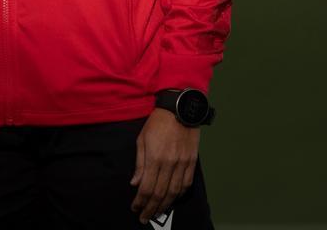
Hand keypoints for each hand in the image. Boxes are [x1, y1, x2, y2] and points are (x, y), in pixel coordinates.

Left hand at [131, 108, 198, 222]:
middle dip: (151, 208)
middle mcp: (169, 162)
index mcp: (155, 158)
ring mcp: (182, 162)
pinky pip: (187, 182)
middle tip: (145, 217)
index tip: (135, 208)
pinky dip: (180, 194)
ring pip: (174, 191)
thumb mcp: (142, 139)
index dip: (140, 201)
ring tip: (158, 212)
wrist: (180, 108)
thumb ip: (139, 163)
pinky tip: (173, 199)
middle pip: (160, 193)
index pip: (146, 188)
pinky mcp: (192, 159)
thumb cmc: (158, 122)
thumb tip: (135, 183)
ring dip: (165, 205)